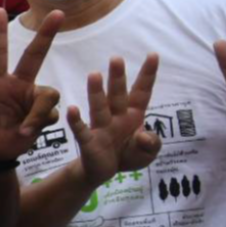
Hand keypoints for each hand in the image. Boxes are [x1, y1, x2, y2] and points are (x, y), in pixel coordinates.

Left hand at [0, 9, 62, 160]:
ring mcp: (30, 100)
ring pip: (48, 93)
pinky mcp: (41, 117)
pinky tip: (25, 134)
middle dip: (46, 35)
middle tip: (57, 13)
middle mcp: (16, 86)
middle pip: (34, 56)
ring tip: (21, 130)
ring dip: (37, 112)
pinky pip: (51, 113)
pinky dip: (38, 123)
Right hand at [67, 54, 162, 186]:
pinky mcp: (89, 142)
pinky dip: (76, 121)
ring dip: (97, 92)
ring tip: (94, 75)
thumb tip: (143, 136)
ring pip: (99, 107)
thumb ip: (152, 144)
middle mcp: (116, 117)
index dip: (147, 75)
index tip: (153, 55)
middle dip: (117, 77)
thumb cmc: (127, 155)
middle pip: (117, 95)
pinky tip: (72, 110)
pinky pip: (82, 131)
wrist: (103, 172)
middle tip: (116, 58)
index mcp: (133, 115)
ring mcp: (101, 128)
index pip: (141, 92)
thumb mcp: (147, 152)